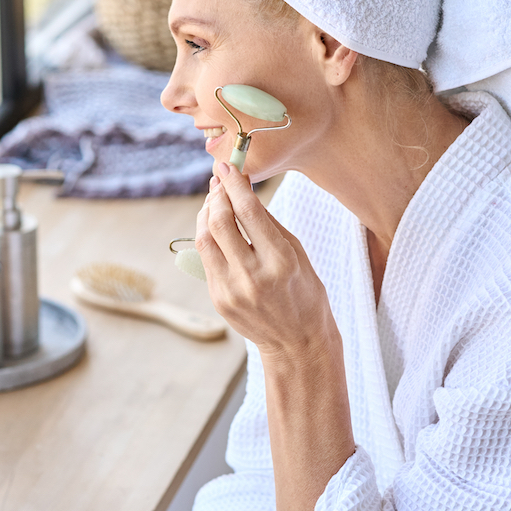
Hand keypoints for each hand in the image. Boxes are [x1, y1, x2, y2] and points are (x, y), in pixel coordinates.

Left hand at [196, 163, 338, 358]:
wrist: (297, 343)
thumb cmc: (305, 294)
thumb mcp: (298, 255)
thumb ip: (269, 225)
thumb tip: (243, 192)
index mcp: (281, 262)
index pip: (249, 212)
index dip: (234, 184)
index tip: (227, 166)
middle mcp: (253, 276)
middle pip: (221, 222)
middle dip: (217, 195)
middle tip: (219, 181)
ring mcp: (232, 290)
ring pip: (205, 239)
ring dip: (206, 214)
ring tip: (214, 201)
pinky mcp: (218, 299)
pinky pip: (206, 259)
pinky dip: (207, 237)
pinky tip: (213, 226)